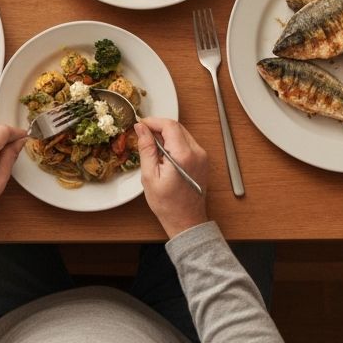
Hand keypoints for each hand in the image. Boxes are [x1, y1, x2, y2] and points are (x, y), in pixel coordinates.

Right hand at [136, 117, 208, 238]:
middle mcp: (197, 153)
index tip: (140, 125)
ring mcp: (202, 156)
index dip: (153, 121)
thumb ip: (146, 149)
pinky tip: (164, 153)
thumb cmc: (168, 205)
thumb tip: (141, 128)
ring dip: (166, 134)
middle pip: (177, 126)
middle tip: (143, 134)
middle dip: (159, 126)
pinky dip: (174, 142)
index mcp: (184, 155)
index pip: (169, 125)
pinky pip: (187, 142)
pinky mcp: (202, 160)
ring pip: (182, 133)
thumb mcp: (150, 176)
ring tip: (152, 146)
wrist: (187, 222)